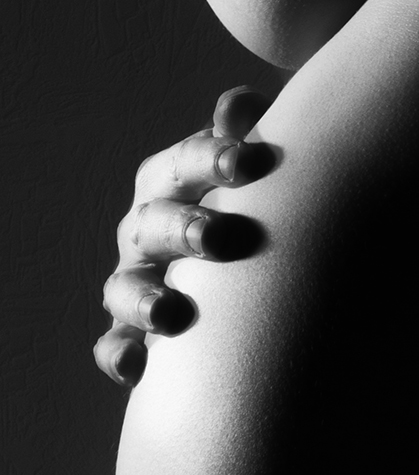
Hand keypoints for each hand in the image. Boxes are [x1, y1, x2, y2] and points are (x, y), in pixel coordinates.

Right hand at [94, 86, 272, 386]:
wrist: (231, 261)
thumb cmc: (242, 205)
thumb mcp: (242, 167)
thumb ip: (240, 137)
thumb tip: (241, 105)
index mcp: (172, 184)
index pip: (185, 165)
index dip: (210, 160)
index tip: (247, 162)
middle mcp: (147, 229)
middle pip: (154, 223)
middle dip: (183, 229)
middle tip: (218, 238)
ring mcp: (137, 280)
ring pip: (125, 286)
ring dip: (144, 298)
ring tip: (169, 315)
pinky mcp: (134, 330)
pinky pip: (116, 343)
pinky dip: (118, 355)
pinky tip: (133, 369)